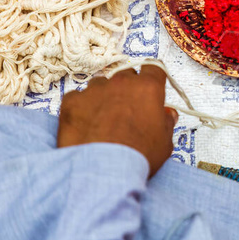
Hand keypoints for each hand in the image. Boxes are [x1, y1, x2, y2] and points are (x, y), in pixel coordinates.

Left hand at [57, 66, 177, 176]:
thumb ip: (166, 122)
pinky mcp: (71, 101)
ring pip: (100, 85)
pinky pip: (77, 97)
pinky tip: (84, 125)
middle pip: (126, 75)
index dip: (152, 79)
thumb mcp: (164, 142)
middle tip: (128, 109)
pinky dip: (81, 107)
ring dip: (104, 96)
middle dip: (128, 88)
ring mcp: (94, 90)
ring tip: (103, 119)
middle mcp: (121, 82)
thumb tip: (167, 114)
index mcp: (148, 87)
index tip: (150, 90)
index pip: (153, 68)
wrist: (102, 171)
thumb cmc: (138, 156)